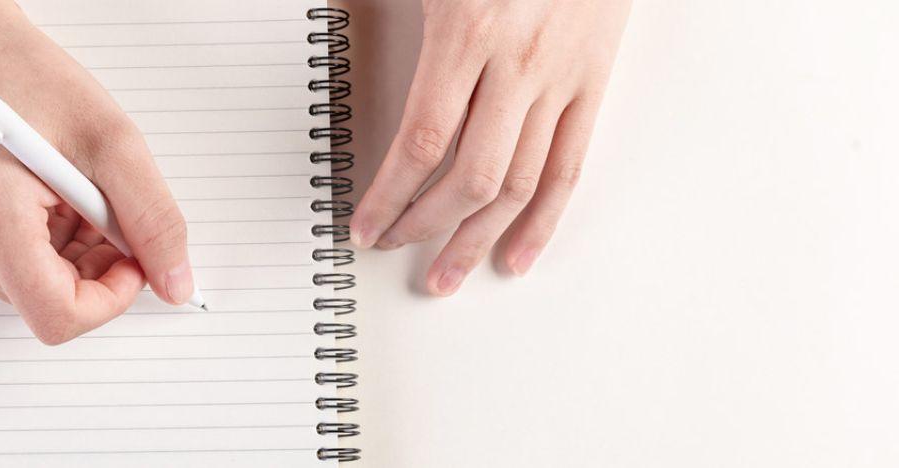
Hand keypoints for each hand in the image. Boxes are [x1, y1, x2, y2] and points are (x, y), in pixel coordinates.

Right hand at [0, 1, 193, 343]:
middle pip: (50, 305)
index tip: (131, 259)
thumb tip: (174, 282)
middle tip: (105, 207)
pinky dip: (54, 243)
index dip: (110, 298)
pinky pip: (21, 270)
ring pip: (40, 291)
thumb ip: (153, 218)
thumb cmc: (28, 78)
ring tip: (74, 192)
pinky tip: (54, 197)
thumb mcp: (114, 142)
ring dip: (77, 254)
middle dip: (97, 267)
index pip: (57, 316)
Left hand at [351, 0, 630, 295]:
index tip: (364, 224)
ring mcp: (561, 80)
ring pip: (520, 184)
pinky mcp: (593, 85)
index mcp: (468, 32)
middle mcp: (518, 65)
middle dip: (424, 225)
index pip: (422, 143)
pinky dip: (543, 221)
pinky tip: (516, 254)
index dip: (389, 196)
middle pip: (470, 176)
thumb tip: (325, 10)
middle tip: (392, 246)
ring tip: (448, 274)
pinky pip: (570, 168)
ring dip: (478, 240)